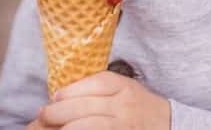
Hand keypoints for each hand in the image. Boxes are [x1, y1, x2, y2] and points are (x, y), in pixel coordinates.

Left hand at [36, 71, 170, 129]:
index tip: (54, 97)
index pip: (94, 84)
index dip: (69, 91)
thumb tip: (59, 98)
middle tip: (42, 116)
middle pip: (85, 106)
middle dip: (57, 112)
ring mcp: (124, 125)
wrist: (168, 126)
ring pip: (88, 125)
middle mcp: (125, 105)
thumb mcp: (125, 90)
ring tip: (51, 129)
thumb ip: (99, 90)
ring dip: (64, 128)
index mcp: (124, 87)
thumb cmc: (139, 108)